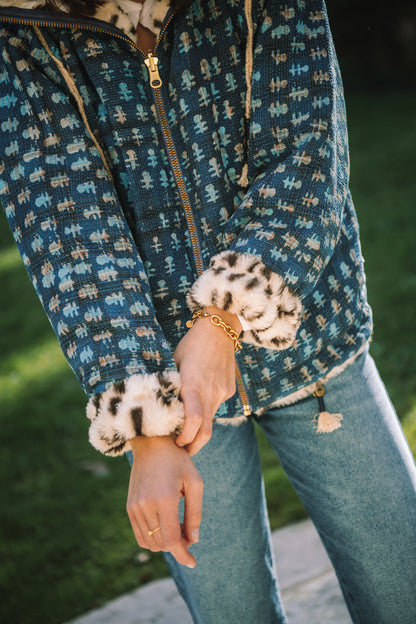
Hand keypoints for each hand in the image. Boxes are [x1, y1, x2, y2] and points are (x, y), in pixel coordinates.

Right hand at [127, 435, 202, 567]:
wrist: (152, 443)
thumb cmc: (178, 461)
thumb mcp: (195, 483)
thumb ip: (195, 513)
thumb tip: (193, 540)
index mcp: (164, 499)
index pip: (171, 540)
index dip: (183, 554)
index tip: (193, 562)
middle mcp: (146, 505)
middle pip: (161, 543)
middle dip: (178, 546)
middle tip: (189, 532)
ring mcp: (135, 507)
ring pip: (151, 541)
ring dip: (165, 542)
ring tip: (178, 526)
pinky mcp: (129, 507)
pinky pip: (140, 534)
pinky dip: (153, 538)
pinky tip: (165, 526)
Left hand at [173, 307, 240, 454]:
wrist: (220, 328)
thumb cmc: (190, 343)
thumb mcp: (174, 363)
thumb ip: (170, 386)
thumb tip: (155, 408)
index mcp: (193, 384)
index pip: (194, 423)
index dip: (185, 439)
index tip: (176, 443)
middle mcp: (210, 391)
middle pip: (206, 430)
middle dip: (194, 445)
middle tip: (182, 450)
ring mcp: (222, 391)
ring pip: (210, 418)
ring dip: (199, 427)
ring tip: (186, 427)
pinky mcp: (229, 389)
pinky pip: (216, 404)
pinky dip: (206, 409)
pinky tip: (199, 399)